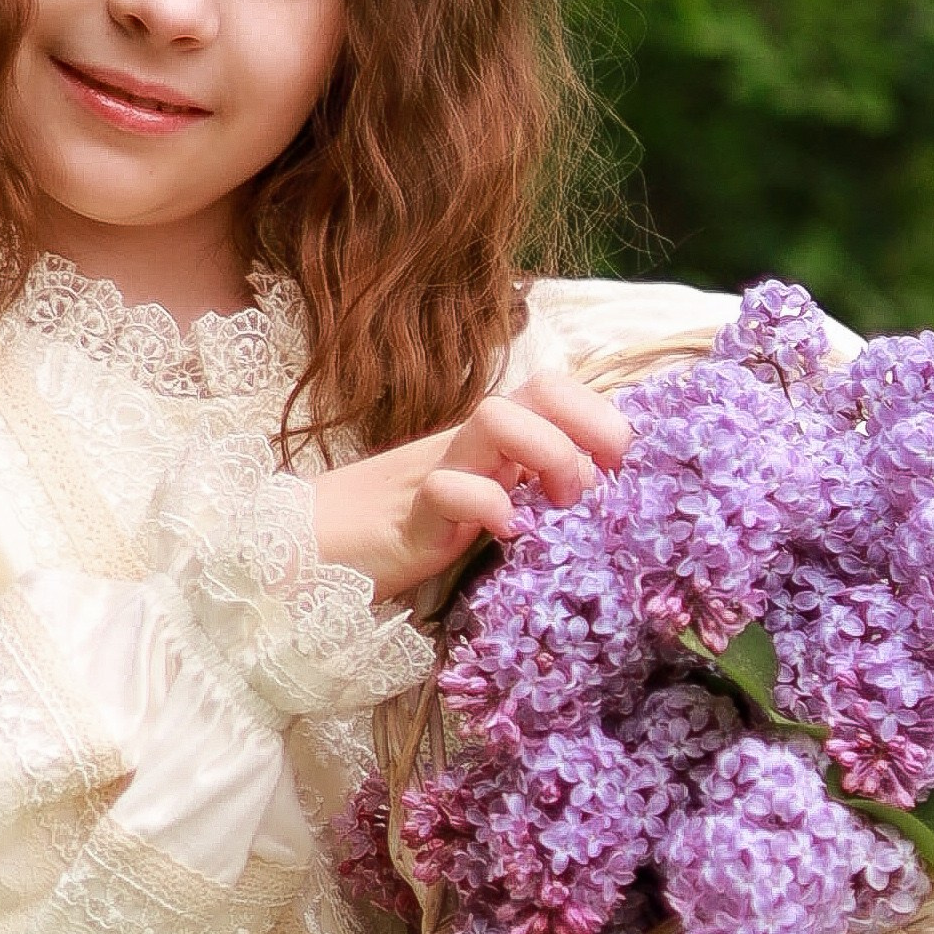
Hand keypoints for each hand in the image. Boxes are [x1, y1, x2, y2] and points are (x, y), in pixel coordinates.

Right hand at [312, 372, 630, 610]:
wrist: (309, 545)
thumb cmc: (400, 528)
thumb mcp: (478, 505)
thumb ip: (525, 491)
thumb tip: (592, 491)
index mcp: (490, 441)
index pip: (555, 391)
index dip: (601, 415)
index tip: (623, 466)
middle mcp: (469, 444)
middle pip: (538, 389)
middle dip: (588, 424)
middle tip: (600, 481)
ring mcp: (436, 472)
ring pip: (497, 418)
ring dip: (547, 453)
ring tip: (557, 504)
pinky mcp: (408, 516)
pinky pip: (448, 489)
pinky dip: (486, 505)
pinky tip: (504, 532)